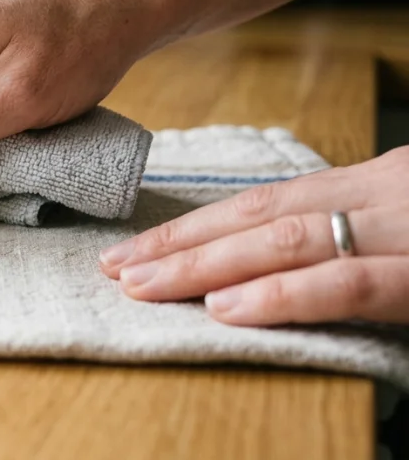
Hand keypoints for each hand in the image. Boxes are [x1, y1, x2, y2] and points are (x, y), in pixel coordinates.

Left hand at [99, 148, 408, 324]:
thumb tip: (274, 259)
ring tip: (145, 286)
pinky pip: (346, 283)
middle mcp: (377, 197)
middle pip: (258, 217)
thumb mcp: (406, 219)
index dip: (194, 227)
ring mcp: (400, 231)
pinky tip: (223, 308)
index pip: (264, 203)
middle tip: (116, 268)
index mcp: (369, 186)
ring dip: (204, 265)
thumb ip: (349, 232)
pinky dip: (279, 294)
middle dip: (179, 244)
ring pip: (284, 241)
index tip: (134, 249)